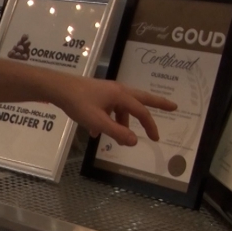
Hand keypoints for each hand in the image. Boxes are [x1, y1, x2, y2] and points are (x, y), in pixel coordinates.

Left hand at [56, 76, 177, 145]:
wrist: (58, 89)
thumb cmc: (79, 104)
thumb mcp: (98, 122)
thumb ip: (117, 132)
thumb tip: (135, 142)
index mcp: (121, 95)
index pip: (142, 112)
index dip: (150, 126)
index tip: (155, 139)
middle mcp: (117, 90)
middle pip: (142, 98)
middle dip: (157, 104)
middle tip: (173, 106)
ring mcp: (107, 91)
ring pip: (122, 107)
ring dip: (123, 121)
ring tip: (120, 137)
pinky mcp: (97, 94)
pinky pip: (109, 108)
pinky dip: (108, 119)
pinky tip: (96, 132)